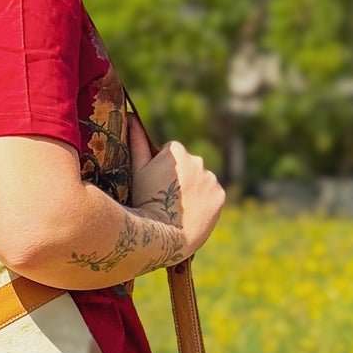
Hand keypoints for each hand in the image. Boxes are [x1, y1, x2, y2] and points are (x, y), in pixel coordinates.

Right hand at [135, 140, 224, 257]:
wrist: (162, 236)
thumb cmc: (144, 202)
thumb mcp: (137, 172)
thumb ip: (137, 142)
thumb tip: (132, 116)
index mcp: (176, 151)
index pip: (172, 153)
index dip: (163, 170)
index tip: (157, 185)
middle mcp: (197, 160)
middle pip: (189, 166)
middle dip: (181, 178)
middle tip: (167, 199)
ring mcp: (210, 178)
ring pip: (202, 180)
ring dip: (194, 189)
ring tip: (180, 209)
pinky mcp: (220, 195)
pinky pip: (213, 194)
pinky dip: (205, 201)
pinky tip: (193, 213)